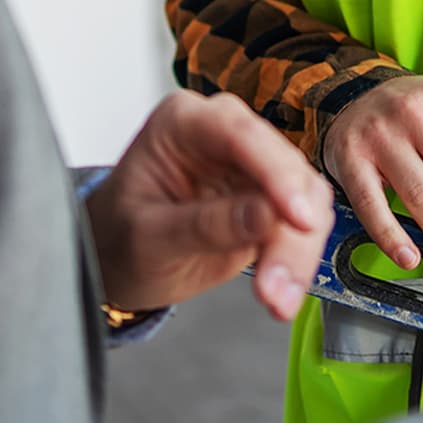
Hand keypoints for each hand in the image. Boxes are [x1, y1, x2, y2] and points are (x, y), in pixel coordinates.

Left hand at [87, 91, 333, 319]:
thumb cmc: (119, 236)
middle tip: (276, 286)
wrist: (117, 260)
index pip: (239, 134)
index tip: (296, 218)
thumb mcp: (148, 237)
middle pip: (285, 169)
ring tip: (276, 299)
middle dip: (291, 231)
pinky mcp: (270, 199)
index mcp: (184, 123)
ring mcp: (252, 166)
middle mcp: (225, 134)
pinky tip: (280, 292)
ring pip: (305, 199)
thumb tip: (265, 215)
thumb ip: (203, 225)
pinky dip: (298, 261)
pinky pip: (303, 224)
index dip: (276, 174)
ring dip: (298, 253)